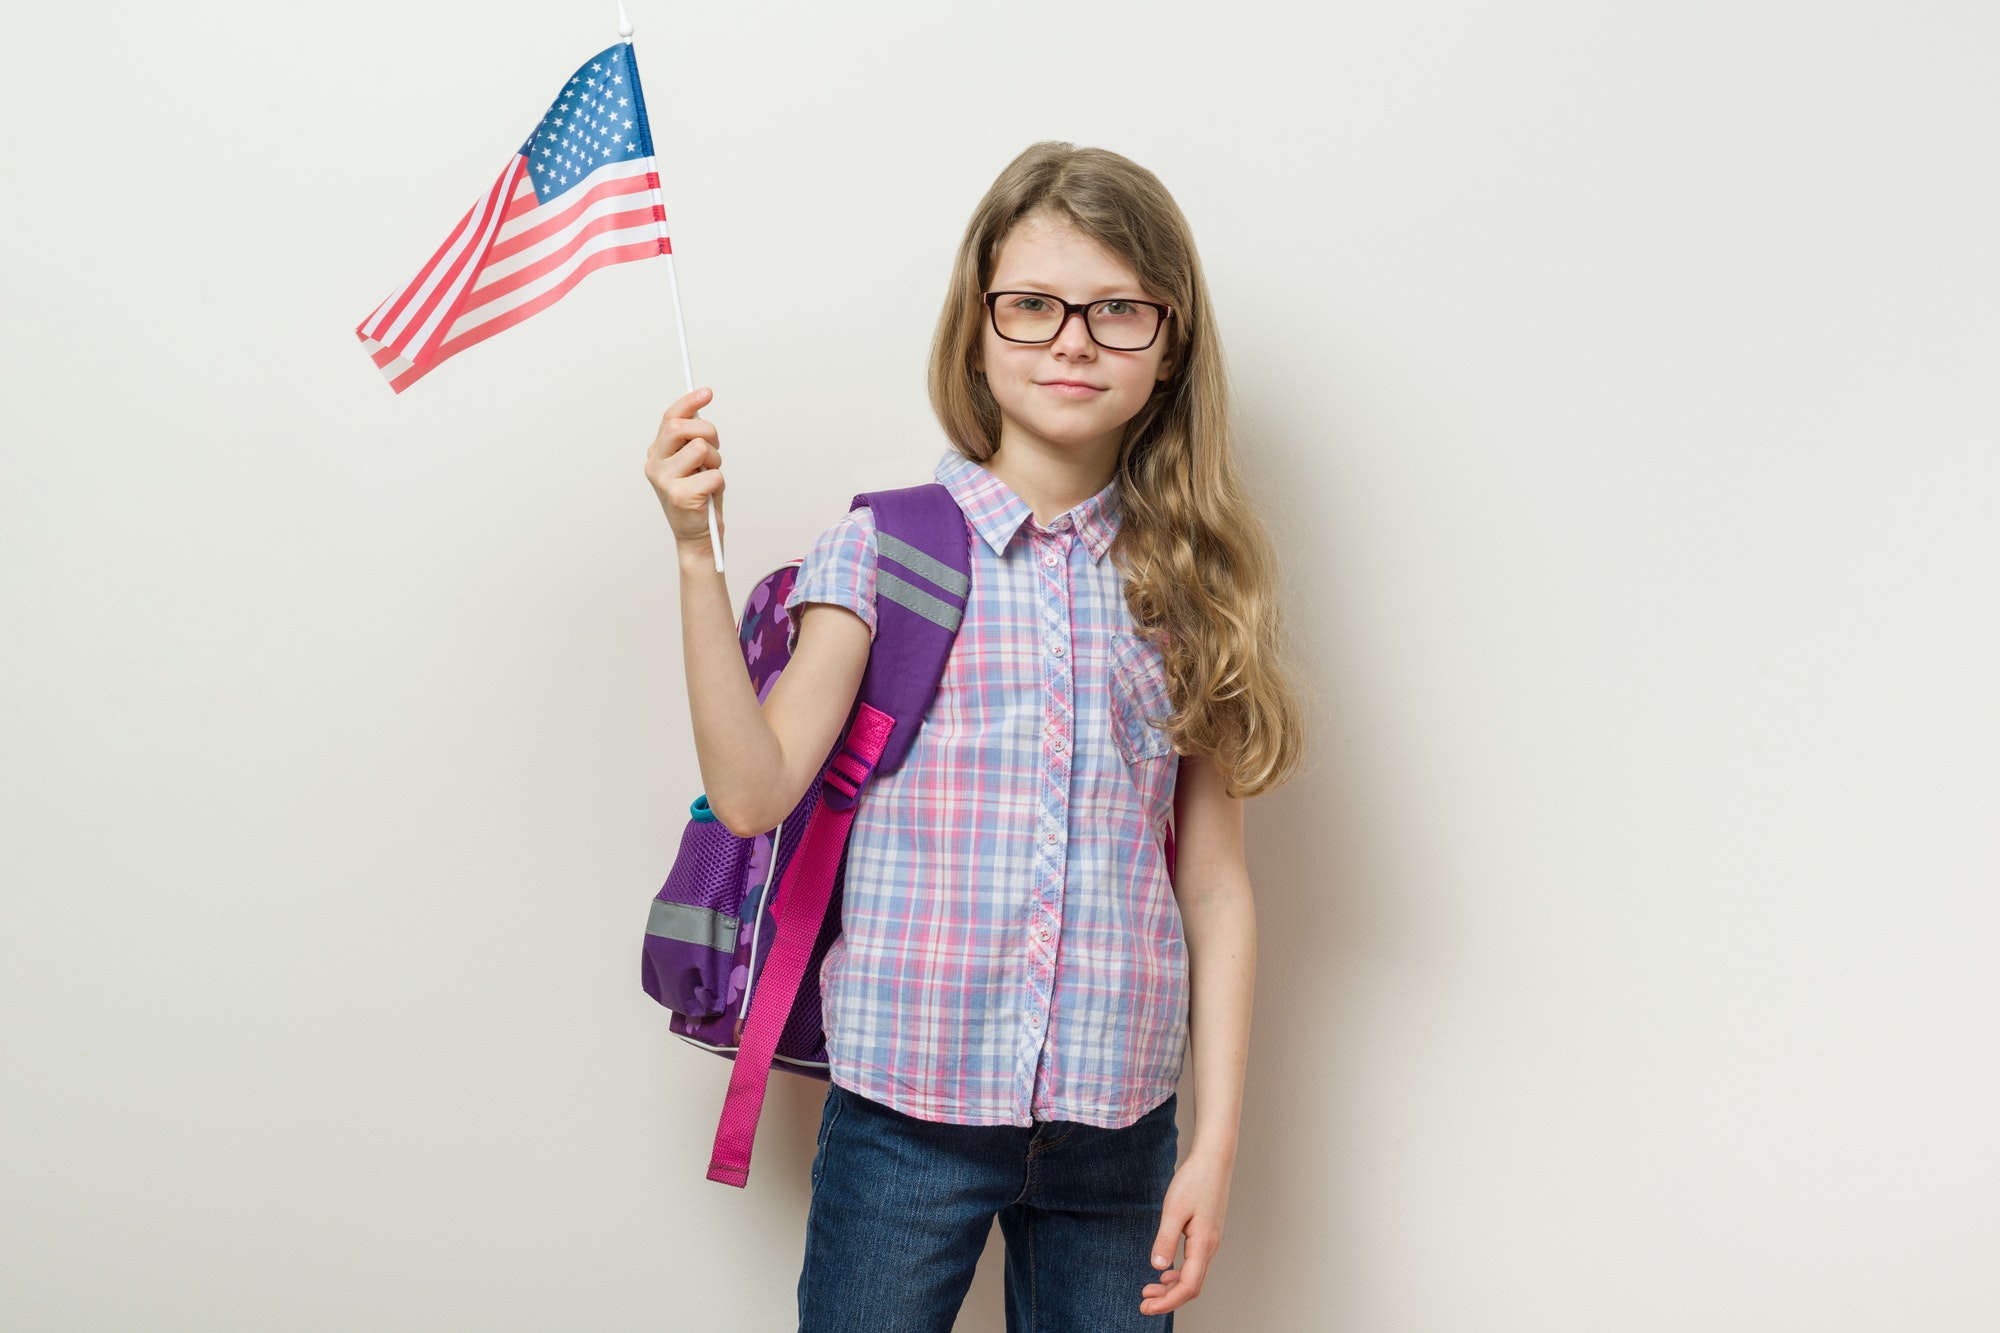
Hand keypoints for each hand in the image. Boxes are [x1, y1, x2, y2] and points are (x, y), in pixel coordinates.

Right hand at [644, 386, 723, 549]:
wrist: (697, 535)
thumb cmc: (698, 497)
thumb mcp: (693, 463)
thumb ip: (691, 438)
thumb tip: (698, 407)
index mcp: (657, 453)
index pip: (670, 418)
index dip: (689, 402)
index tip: (707, 392)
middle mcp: (655, 464)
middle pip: (680, 428)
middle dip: (707, 431)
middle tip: (714, 446)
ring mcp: (665, 481)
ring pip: (699, 448)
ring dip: (715, 460)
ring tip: (710, 475)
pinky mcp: (680, 496)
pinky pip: (713, 474)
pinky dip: (719, 482)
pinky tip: (710, 494)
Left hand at [1140, 1148, 1231, 1316]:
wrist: (1214, 1160)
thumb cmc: (1194, 1181)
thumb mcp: (1174, 1209)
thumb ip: (1166, 1239)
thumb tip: (1158, 1267)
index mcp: (1203, 1244)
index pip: (1187, 1286)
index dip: (1167, 1302)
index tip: (1146, 1306)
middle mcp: (1210, 1247)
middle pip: (1192, 1287)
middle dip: (1168, 1300)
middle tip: (1144, 1304)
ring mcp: (1210, 1242)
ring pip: (1194, 1277)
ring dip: (1172, 1289)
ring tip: (1150, 1291)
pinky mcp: (1206, 1235)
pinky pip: (1194, 1264)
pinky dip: (1179, 1275)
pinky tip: (1165, 1273)